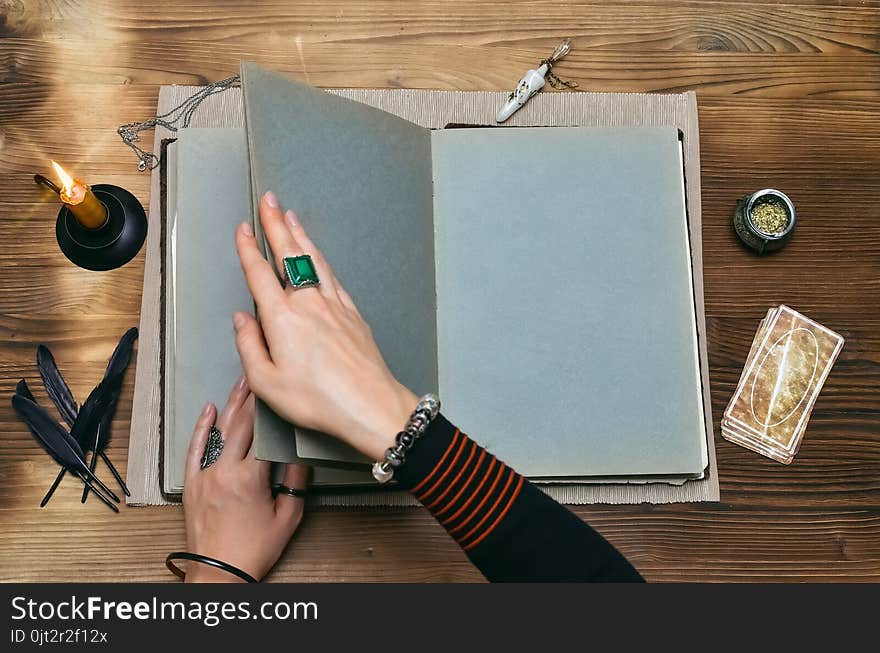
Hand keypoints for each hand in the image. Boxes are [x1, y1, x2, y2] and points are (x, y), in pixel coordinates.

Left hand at [182, 375, 306, 581]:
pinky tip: (209, 409)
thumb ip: (295, 483)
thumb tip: (299, 456)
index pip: (263, 433)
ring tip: (241, 383)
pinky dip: (202, 427)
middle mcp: (224, 470)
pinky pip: (195, 448)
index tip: (278, 391)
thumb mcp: (287, 517)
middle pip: (240, 425)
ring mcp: (205, 475)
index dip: (271, 410)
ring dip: (231, 405)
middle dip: (252, 398)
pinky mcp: (192, 483)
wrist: (218, 571)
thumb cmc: (253, 550)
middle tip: (260, 375)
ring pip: (219, 431)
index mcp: (250, 477)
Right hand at [232, 190, 417, 460]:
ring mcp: (334, 305)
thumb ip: (249, 346)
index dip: (248, 248)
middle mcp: (308, 303)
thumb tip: (242, 319)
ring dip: (300, 235)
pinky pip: (332, 276)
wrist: (369, 404)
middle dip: (276, 224)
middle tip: (268, 200)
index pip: (259, 273)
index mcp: (281, 317)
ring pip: (313, 260)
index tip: (243, 228)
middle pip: (289, 254)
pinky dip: (321, 259)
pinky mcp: (353, 314)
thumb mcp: (267, 383)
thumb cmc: (317, 399)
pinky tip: (318, 256)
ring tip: (291, 216)